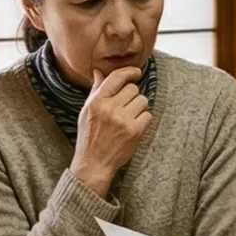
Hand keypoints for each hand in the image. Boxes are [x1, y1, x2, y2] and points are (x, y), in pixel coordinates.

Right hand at [71, 66, 152, 196]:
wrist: (94, 163)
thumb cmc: (89, 136)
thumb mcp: (86, 111)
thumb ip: (96, 90)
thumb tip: (99, 71)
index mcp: (96, 102)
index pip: (116, 78)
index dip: (129, 72)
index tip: (136, 72)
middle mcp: (109, 109)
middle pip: (133, 89)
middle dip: (132, 96)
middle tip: (126, 107)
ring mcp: (123, 120)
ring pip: (142, 100)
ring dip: (139, 107)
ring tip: (129, 118)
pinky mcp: (134, 131)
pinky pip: (148, 115)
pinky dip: (143, 120)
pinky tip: (134, 126)